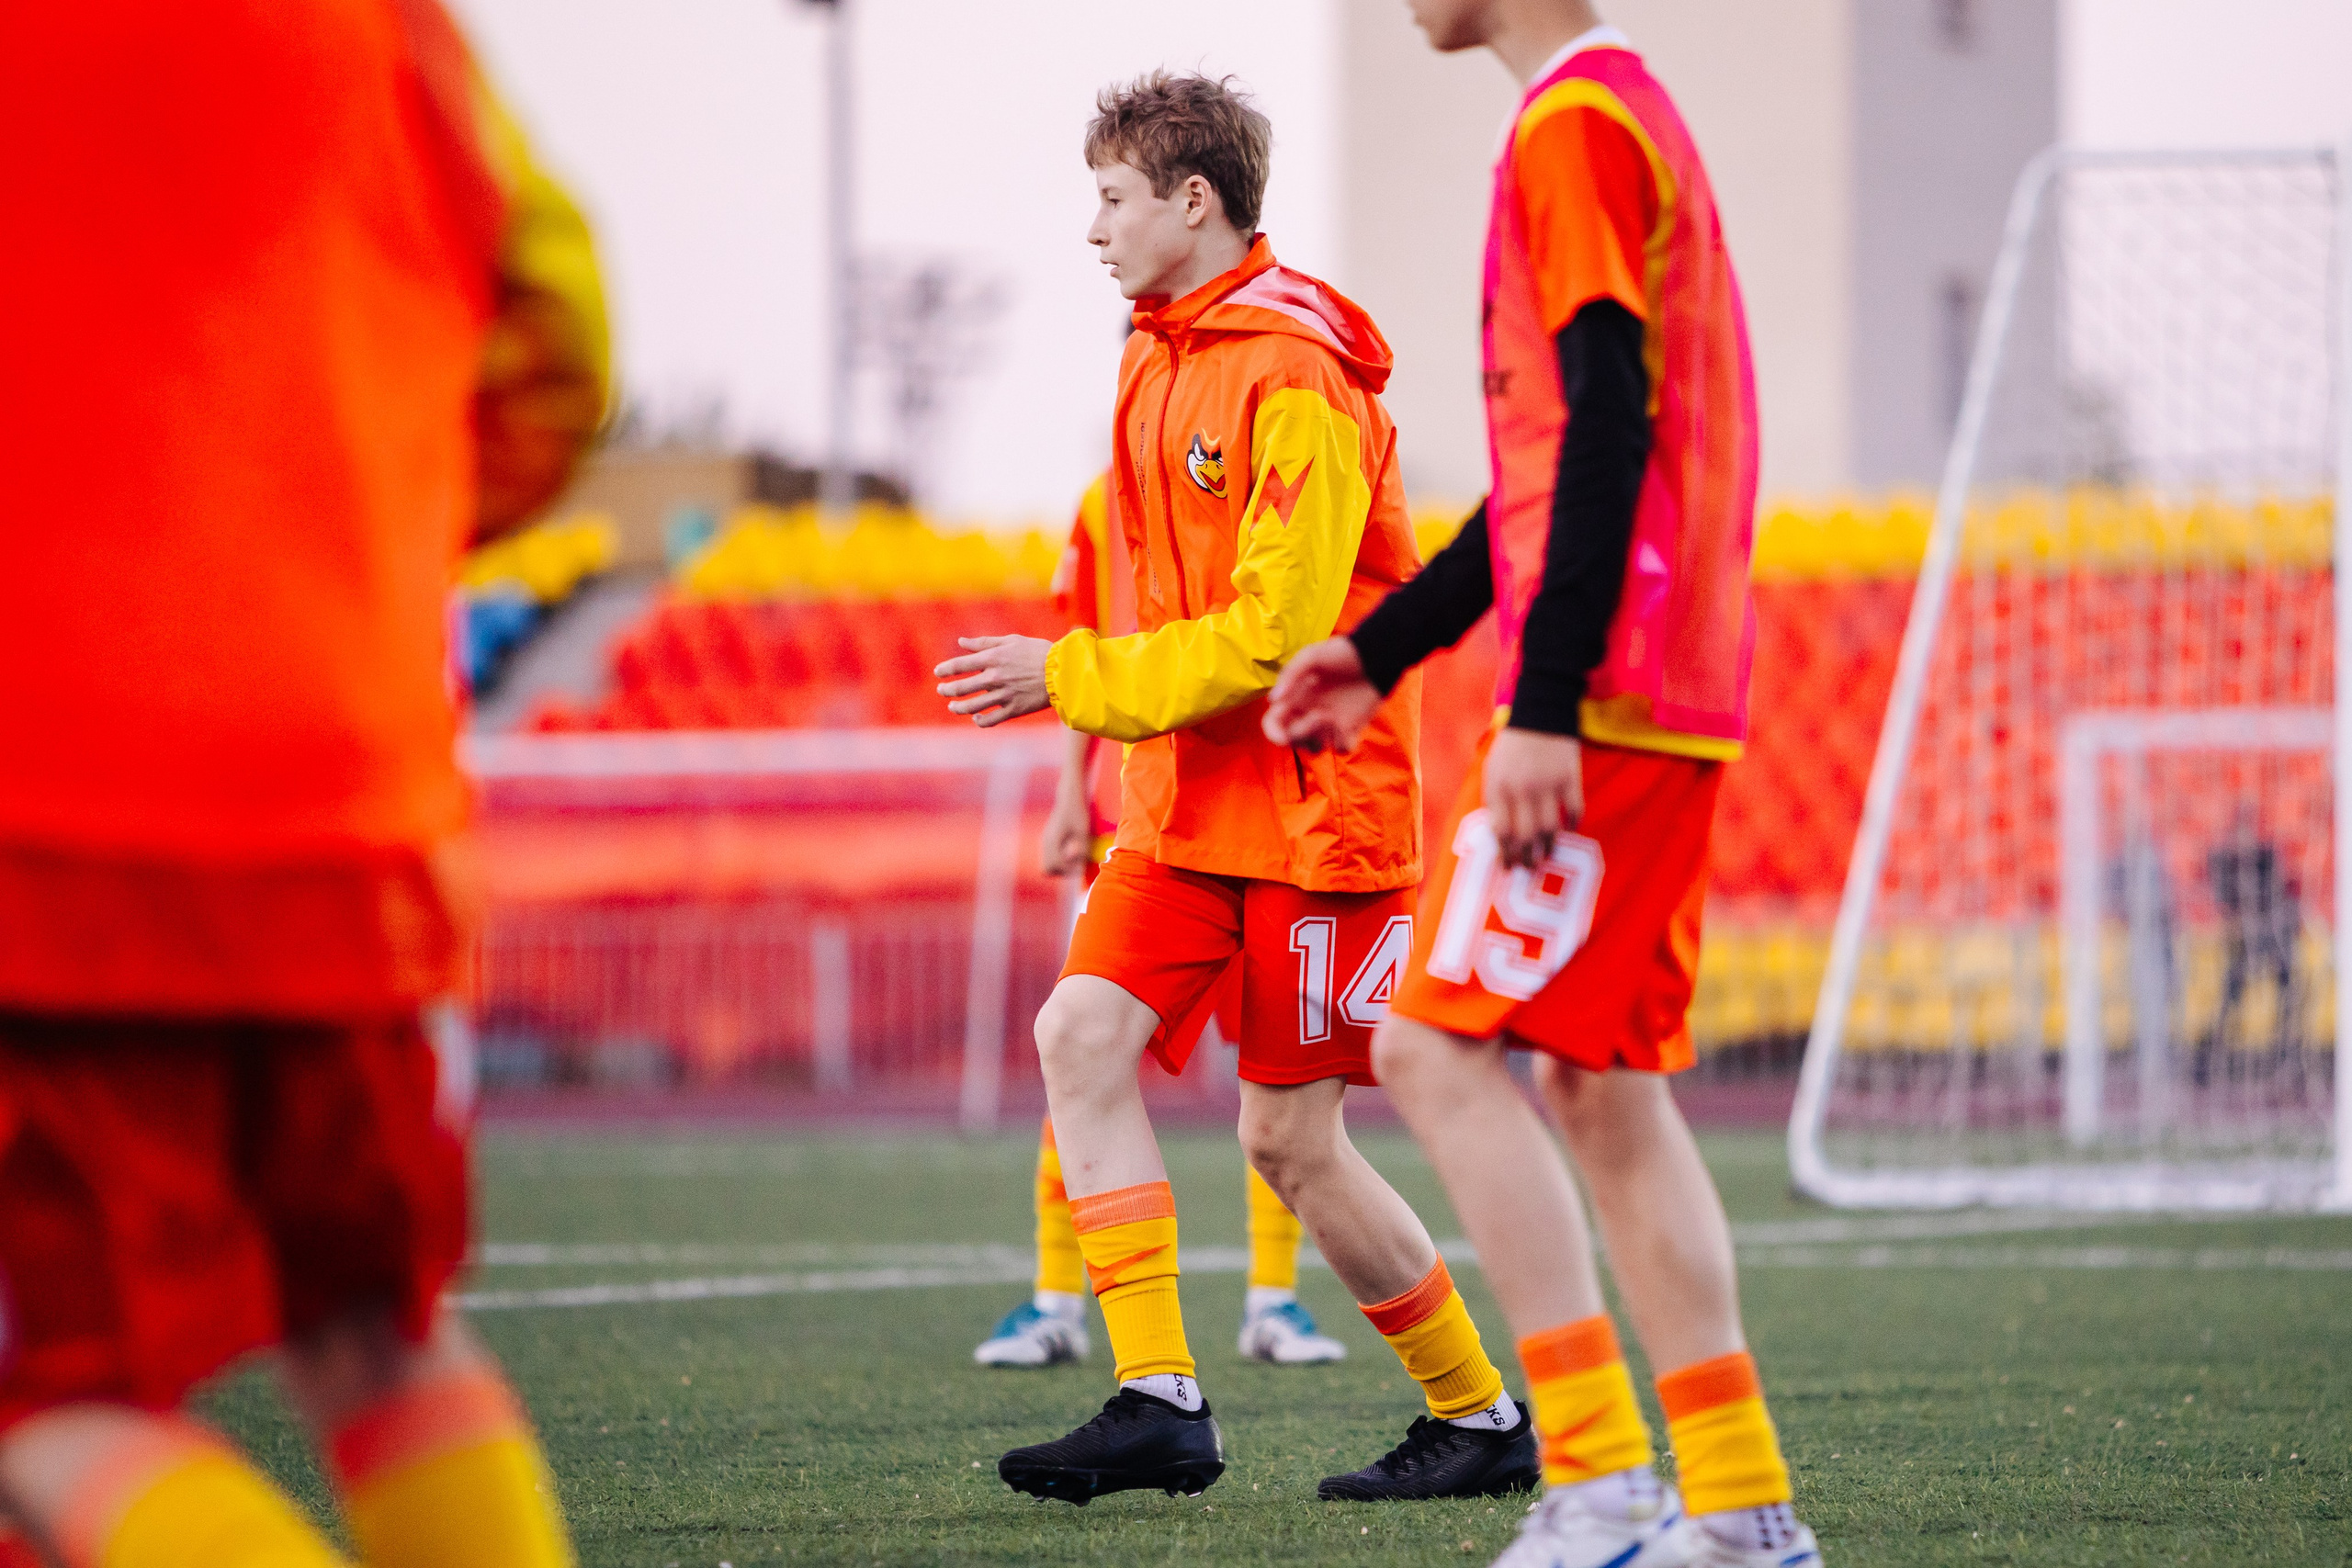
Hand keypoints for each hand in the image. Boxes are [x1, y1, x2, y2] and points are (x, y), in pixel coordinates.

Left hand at [935, 635, 1052, 727]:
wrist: (1064, 671)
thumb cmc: (1038, 652)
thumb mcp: (1011, 641)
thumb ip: (985, 642)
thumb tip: (962, 642)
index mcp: (993, 658)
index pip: (959, 665)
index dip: (945, 670)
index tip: (939, 673)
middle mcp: (995, 677)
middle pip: (961, 688)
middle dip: (947, 690)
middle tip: (942, 690)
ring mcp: (1004, 695)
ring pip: (972, 707)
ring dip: (958, 708)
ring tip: (952, 707)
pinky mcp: (1014, 709)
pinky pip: (990, 720)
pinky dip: (980, 721)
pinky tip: (976, 719)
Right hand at [1039, 775, 1092, 877]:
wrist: (1069, 798)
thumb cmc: (1078, 812)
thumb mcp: (1083, 830)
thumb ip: (1080, 847)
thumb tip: (1078, 863)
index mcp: (1052, 840)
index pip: (1054, 866)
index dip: (1068, 869)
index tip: (1081, 863)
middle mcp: (1045, 843)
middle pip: (1047, 869)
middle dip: (1063, 870)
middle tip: (1077, 862)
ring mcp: (1045, 842)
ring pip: (1048, 865)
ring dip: (1062, 866)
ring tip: (1076, 856)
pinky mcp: (1049, 841)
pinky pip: (1051, 857)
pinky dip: (1061, 859)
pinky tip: (1072, 849)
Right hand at [1262, 637, 1382, 751]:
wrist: (1375, 656)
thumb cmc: (1341, 653)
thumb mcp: (1311, 656)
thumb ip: (1290, 674)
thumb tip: (1273, 700)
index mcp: (1294, 698)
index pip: (1273, 724)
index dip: (1273, 734)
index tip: (1283, 738)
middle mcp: (1308, 713)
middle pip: (1293, 740)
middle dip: (1302, 733)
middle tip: (1320, 714)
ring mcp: (1329, 724)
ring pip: (1315, 749)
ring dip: (1321, 738)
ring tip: (1333, 717)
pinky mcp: (1350, 729)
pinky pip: (1341, 748)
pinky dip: (1342, 743)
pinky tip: (1349, 725)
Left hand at [1484, 727, 1582, 869]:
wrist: (1540, 713)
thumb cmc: (1512, 746)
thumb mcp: (1492, 770)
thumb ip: (1495, 800)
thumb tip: (1501, 835)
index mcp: (1499, 787)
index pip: (1500, 830)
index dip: (1505, 853)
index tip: (1508, 867)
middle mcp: (1522, 789)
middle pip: (1525, 835)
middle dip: (1526, 857)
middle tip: (1529, 869)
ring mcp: (1547, 784)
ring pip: (1550, 828)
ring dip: (1548, 847)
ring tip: (1547, 857)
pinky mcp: (1570, 778)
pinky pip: (1574, 810)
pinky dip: (1572, 825)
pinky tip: (1569, 832)